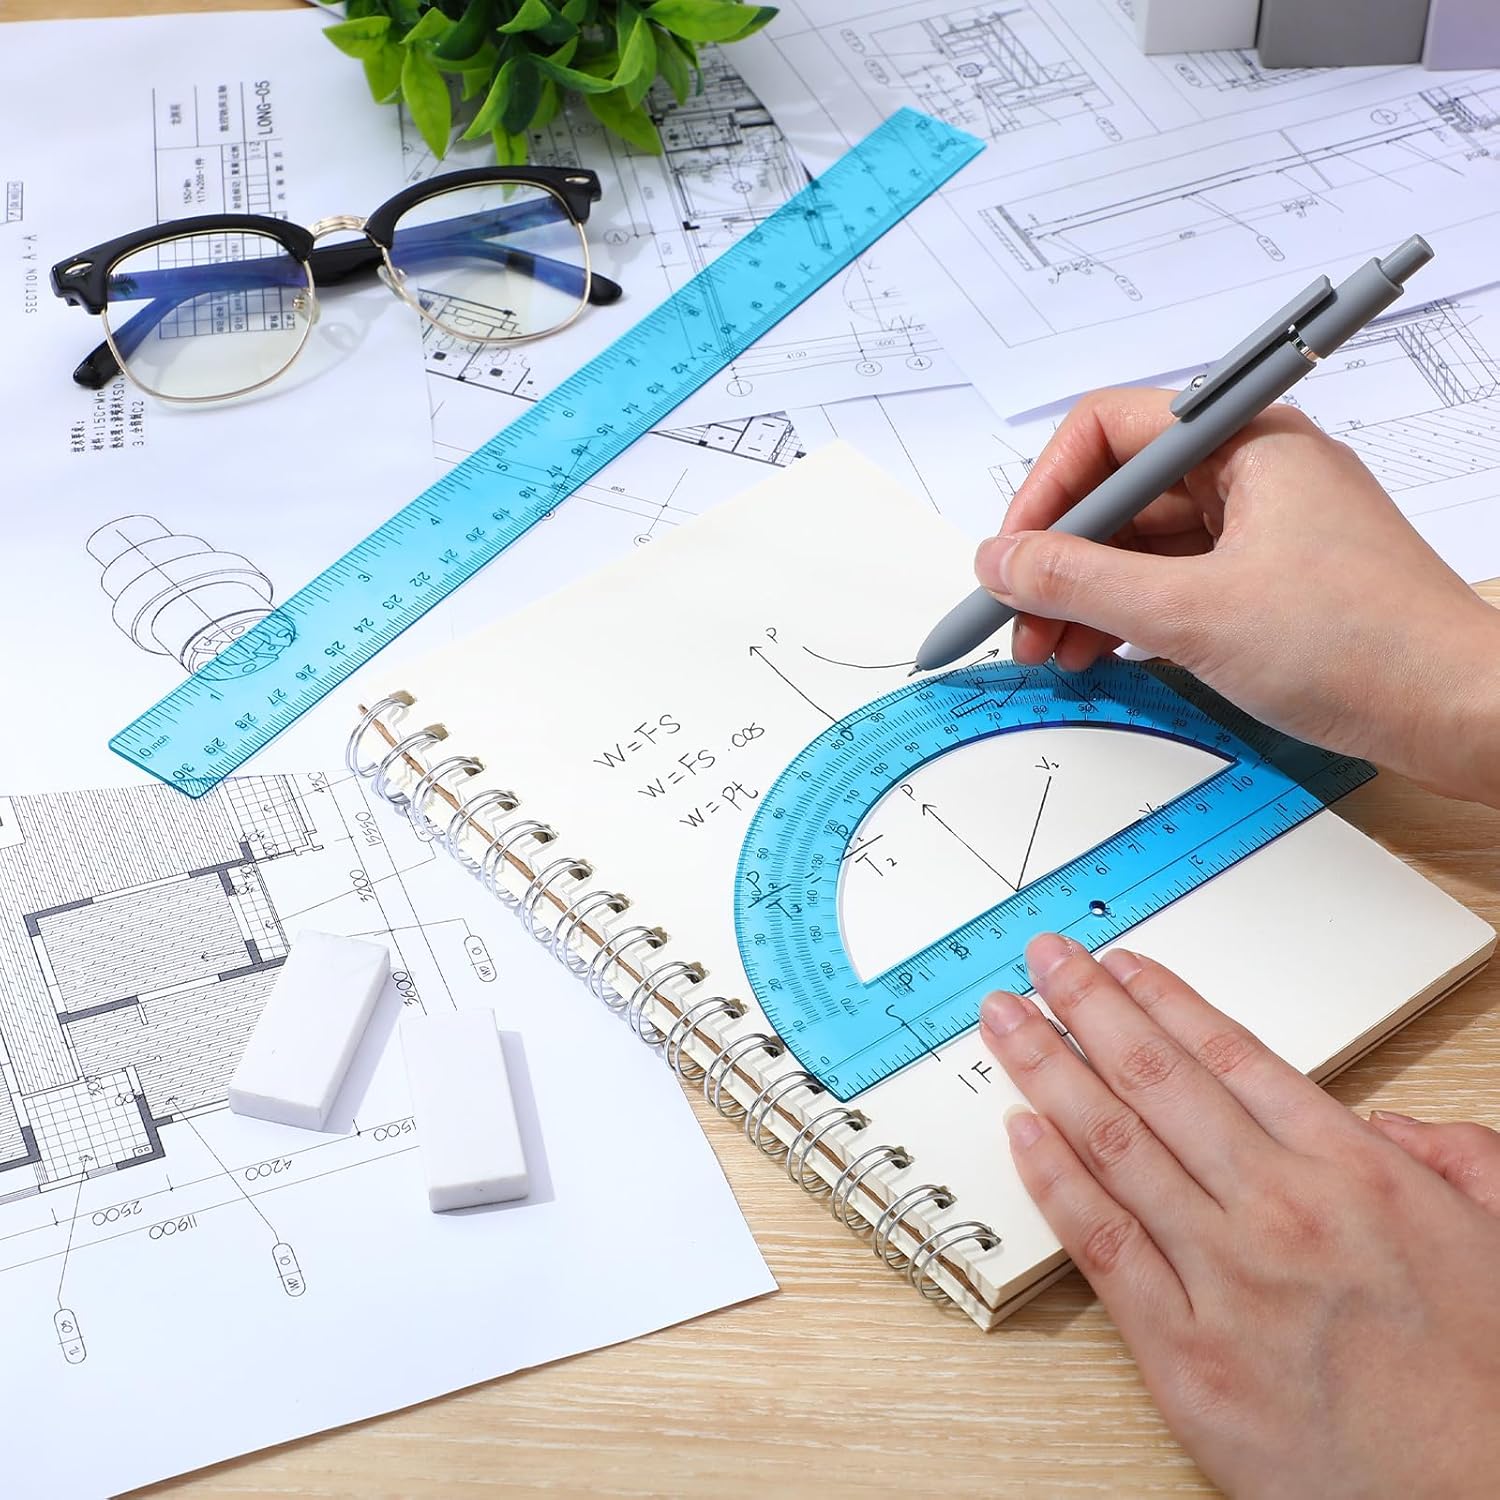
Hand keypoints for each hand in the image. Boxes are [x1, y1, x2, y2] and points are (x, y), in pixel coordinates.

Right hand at [974, 390, 1499, 806]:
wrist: (1463, 713)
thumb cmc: (1362, 645)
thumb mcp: (1193, 614)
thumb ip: (1081, 584)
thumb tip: (1001, 562)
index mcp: (1246, 441)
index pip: (1109, 431)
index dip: (1047, 493)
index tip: (1012, 557)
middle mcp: (1254, 470)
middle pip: (1121, 493)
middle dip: (1060, 560)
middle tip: (1021, 623)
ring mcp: (1264, 526)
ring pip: (1145, 543)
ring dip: (1088, 595)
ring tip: (1053, 653)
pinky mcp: (1270, 578)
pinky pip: (1176, 579)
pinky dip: (1131, 613)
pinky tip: (1100, 653)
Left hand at [979, 934, 1499, 1499]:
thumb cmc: (1494, 1387)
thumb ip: (1454, 1158)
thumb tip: (1391, 1121)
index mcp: (1353, 1172)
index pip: (1231, 1056)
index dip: (1163, 1001)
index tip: (1118, 966)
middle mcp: (1279, 1209)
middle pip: (1157, 1080)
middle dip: (1089, 1006)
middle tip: (1042, 959)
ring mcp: (1226, 1279)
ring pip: (1114, 1145)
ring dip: (1049, 1070)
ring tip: (1006, 1021)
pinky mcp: (1187, 1356)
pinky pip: (1103, 1247)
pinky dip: (1053, 1181)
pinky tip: (1019, 1130)